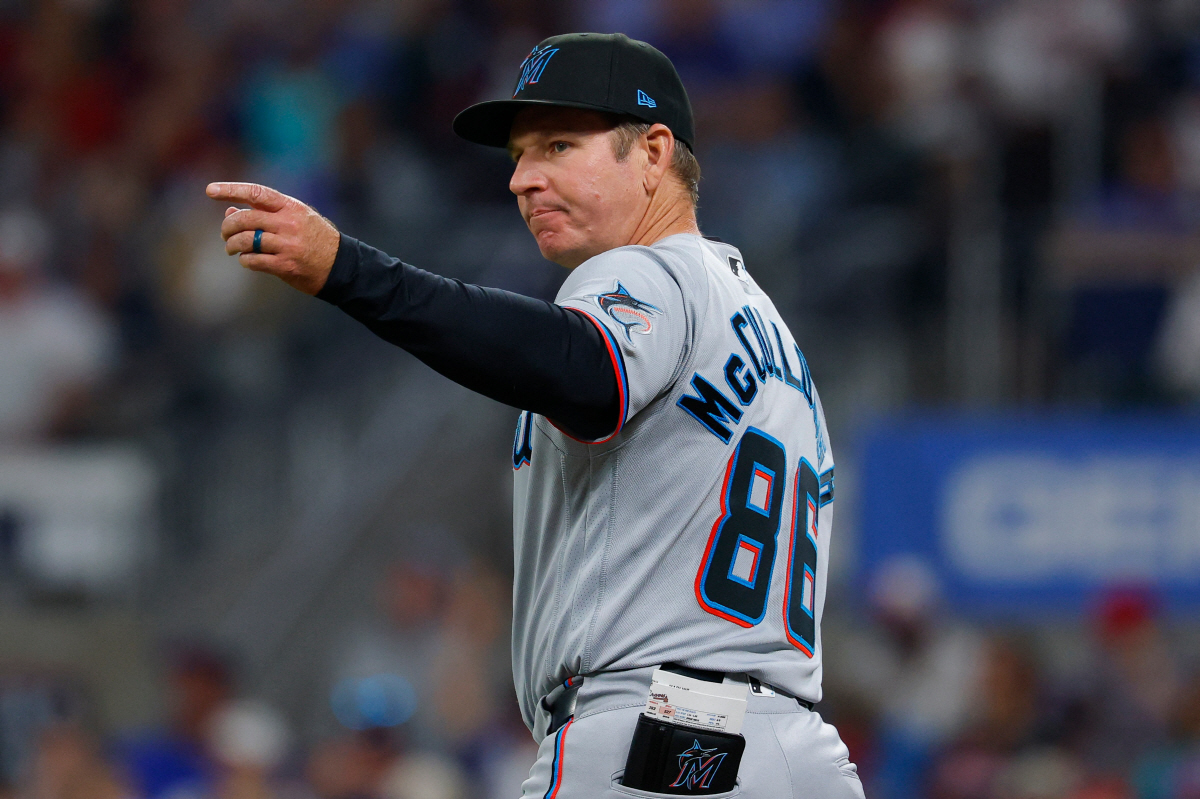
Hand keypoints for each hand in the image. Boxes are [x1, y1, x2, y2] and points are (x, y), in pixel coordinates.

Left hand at [206, 182, 339, 295]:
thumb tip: (229, 212)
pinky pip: (254, 261)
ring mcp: (288, 245)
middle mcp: (289, 223)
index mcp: (291, 207)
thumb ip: (265, 214)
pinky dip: (245, 260)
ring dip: (233, 246)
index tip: (210, 190)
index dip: (231, 190)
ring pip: (246, 241)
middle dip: (228, 227)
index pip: (256, 193)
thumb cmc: (314, 239)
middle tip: (225, 234)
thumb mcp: (294, 219)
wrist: (341, 265)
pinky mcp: (286, 265)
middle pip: (245, 219)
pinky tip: (247, 260)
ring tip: (232, 249)